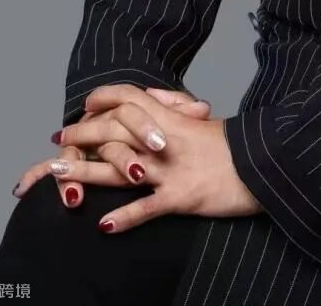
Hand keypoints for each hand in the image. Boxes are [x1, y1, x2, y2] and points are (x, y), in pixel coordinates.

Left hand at [44, 84, 263, 231]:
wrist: (265, 164)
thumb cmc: (235, 147)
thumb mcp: (202, 123)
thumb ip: (175, 110)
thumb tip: (150, 96)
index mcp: (173, 120)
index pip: (131, 98)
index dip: (104, 99)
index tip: (84, 105)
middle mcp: (167, 141)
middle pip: (116, 130)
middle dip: (82, 135)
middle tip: (57, 141)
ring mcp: (172, 169)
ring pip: (121, 168)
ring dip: (85, 172)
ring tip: (55, 175)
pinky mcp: (183, 196)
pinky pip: (148, 207)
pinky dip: (126, 216)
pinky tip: (104, 225)